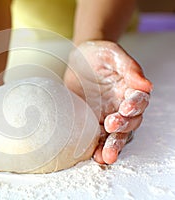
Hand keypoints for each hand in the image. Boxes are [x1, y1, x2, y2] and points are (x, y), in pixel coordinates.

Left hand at [64, 41, 152, 163]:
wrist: (78, 61)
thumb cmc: (97, 55)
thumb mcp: (111, 54)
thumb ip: (128, 67)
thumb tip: (146, 84)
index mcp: (130, 89)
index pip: (138, 100)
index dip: (134, 105)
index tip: (125, 108)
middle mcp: (121, 105)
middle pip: (130, 122)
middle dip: (122, 128)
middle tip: (112, 128)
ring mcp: (108, 115)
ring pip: (117, 135)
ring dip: (113, 145)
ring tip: (106, 156)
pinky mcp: (94, 122)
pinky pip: (99, 137)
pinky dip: (98, 148)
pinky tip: (96, 156)